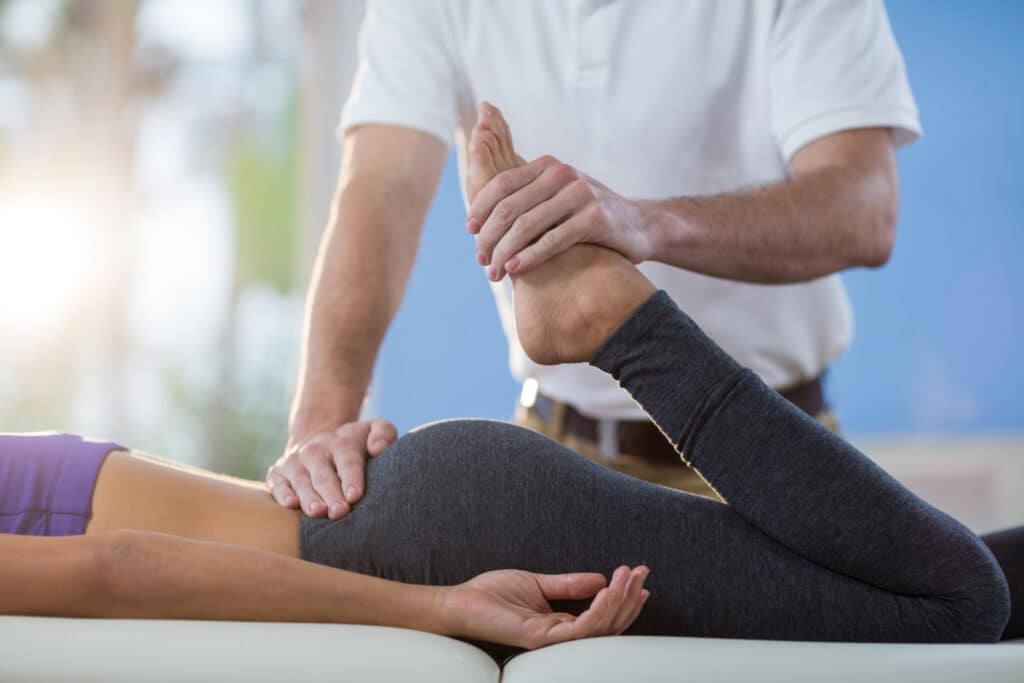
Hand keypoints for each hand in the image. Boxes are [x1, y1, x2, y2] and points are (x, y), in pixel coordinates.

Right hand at [266, 418, 397, 519]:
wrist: (317, 439)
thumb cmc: (354, 445)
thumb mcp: (372, 430)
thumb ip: (383, 433)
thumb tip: (378, 448)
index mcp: (341, 442)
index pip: (347, 461)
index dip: (351, 478)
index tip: (356, 495)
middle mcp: (315, 451)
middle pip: (324, 476)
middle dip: (332, 494)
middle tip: (340, 512)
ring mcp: (295, 462)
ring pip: (302, 482)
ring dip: (309, 498)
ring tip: (317, 512)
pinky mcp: (278, 474)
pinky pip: (278, 485)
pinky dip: (282, 494)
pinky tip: (290, 504)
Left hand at [443, 565, 649, 649]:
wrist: (461, 602)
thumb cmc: (492, 595)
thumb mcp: (537, 583)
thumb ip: (568, 584)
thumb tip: (599, 579)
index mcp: (561, 625)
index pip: (602, 618)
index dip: (624, 598)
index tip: (640, 576)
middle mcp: (560, 637)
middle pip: (607, 626)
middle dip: (629, 599)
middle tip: (643, 573)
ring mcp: (550, 640)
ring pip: (598, 629)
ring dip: (618, 602)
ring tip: (629, 577)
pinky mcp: (538, 637)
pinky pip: (577, 629)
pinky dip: (596, 610)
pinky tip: (607, 590)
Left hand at [467, 155, 655, 280]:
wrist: (640, 226)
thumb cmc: (590, 217)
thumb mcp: (559, 198)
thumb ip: (530, 200)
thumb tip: (483, 221)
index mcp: (548, 165)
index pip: (501, 183)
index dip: (481, 208)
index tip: (469, 232)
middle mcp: (562, 174)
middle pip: (509, 206)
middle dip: (489, 236)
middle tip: (480, 260)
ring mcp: (579, 195)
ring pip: (526, 225)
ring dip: (503, 252)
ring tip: (492, 272)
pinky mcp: (594, 218)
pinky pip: (551, 240)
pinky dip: (528, 257)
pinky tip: (514, 269)